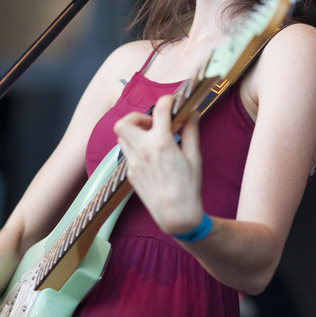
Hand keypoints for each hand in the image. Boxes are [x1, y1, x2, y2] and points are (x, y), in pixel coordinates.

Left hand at [114, 94, 204, 234]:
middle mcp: (143, 151)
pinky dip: (136, 147)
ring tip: (151, 137)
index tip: (171, 101)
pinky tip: (151, 155)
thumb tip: (191, 114)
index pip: (159, 110)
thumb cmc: (188, 187)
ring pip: (122, 137)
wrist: (175, 215)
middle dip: (137, 116)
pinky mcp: (130, 174)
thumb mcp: (194, 157)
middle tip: (152, 123)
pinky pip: (127, 153)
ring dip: (134, 132)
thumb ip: (190, 132)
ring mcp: (133, 163)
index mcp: (162, 143)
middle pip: (124, 122)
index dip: (166, 101)